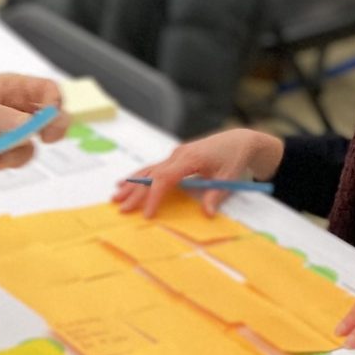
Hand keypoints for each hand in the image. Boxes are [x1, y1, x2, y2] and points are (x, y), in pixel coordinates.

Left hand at [0, 74, 65, 171]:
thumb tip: (29, 128)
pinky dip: (0, 163)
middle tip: (45, 138)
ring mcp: (7, 134)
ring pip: (32, 146)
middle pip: (50, 119)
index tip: (50, 115)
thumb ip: (2, 116)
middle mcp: (14, 110)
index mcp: (11, 88)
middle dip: (52, 129)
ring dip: (17, 151)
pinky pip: (12, 162)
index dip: (55, 102)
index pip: (47, 91)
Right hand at [112, 128, 282, 217]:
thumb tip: (207, 214)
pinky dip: (138, 176)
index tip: (147, 213)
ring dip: (132, 183)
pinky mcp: (175, 157)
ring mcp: (175, 155)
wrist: (239, 140)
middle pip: (152, 175)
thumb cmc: (234, 159)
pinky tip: (126, 182)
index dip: (154, 196)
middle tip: (121, 208)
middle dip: (135, 192)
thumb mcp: (229, 178)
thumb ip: (216, 196)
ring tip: (115, 195)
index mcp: (190, 158)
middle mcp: (178, 155)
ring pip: (149, 170)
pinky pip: (153, 168)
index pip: (166, 178)